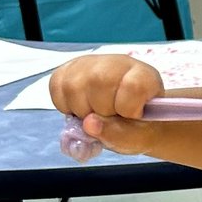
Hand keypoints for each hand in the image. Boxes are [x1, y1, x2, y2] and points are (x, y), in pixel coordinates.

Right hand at [49, 54, 164, 154]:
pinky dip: (64, 105)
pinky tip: (81, 108)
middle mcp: (118, 63)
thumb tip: (88, 123)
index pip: (134, 86)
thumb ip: (120, 134)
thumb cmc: (136, 127)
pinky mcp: (68, 69)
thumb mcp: (138, 137)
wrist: (124, 119)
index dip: (128, 109)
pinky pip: (56, 85)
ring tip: (95, 114)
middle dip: (100, 111)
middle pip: (99, 82)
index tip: (132, 116)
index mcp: (144, 76)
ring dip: (81, 110)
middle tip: (110, 117)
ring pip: (73, 85)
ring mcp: (91, 63)